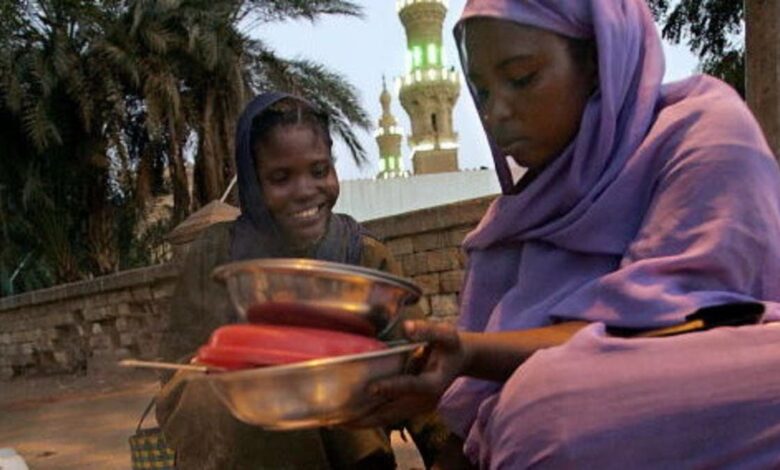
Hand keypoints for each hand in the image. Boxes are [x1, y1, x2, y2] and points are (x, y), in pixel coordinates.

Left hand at [346, 320, 465, 427]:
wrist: (461, 360)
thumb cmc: (452, 346)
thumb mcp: (446, 335)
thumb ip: (428, 331)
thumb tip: (407, 328)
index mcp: (434, 383)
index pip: (411, 386)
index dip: (392, 387)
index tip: (371, 388)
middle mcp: (423, 401)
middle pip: (392, 413)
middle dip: (366, 418)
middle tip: (338, 420)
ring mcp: (416, 407)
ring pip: (387, 418)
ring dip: (364, 421)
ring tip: (337, 421)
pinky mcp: (410, 406)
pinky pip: (387, 414)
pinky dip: (370, 416)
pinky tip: (351, 414)